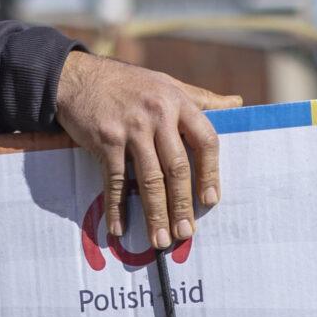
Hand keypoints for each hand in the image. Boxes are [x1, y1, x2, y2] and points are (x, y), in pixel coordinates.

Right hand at [54, 51, 240, 249]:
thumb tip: (238, 104)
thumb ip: (201, 98)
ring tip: (160, 240)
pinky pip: (116, 181)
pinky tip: (119, 228)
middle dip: (182, 205)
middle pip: (177, 167)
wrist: (78, 76)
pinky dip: (117, 208)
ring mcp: (131, 128)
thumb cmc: (127, 82)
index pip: (205, 140)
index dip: (210, 173)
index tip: (210, 201)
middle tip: (185, 233)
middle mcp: (158, 114)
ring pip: (150, 179)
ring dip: (156, 214)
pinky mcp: (106, 140)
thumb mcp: (168, 83)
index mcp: (178, 101)